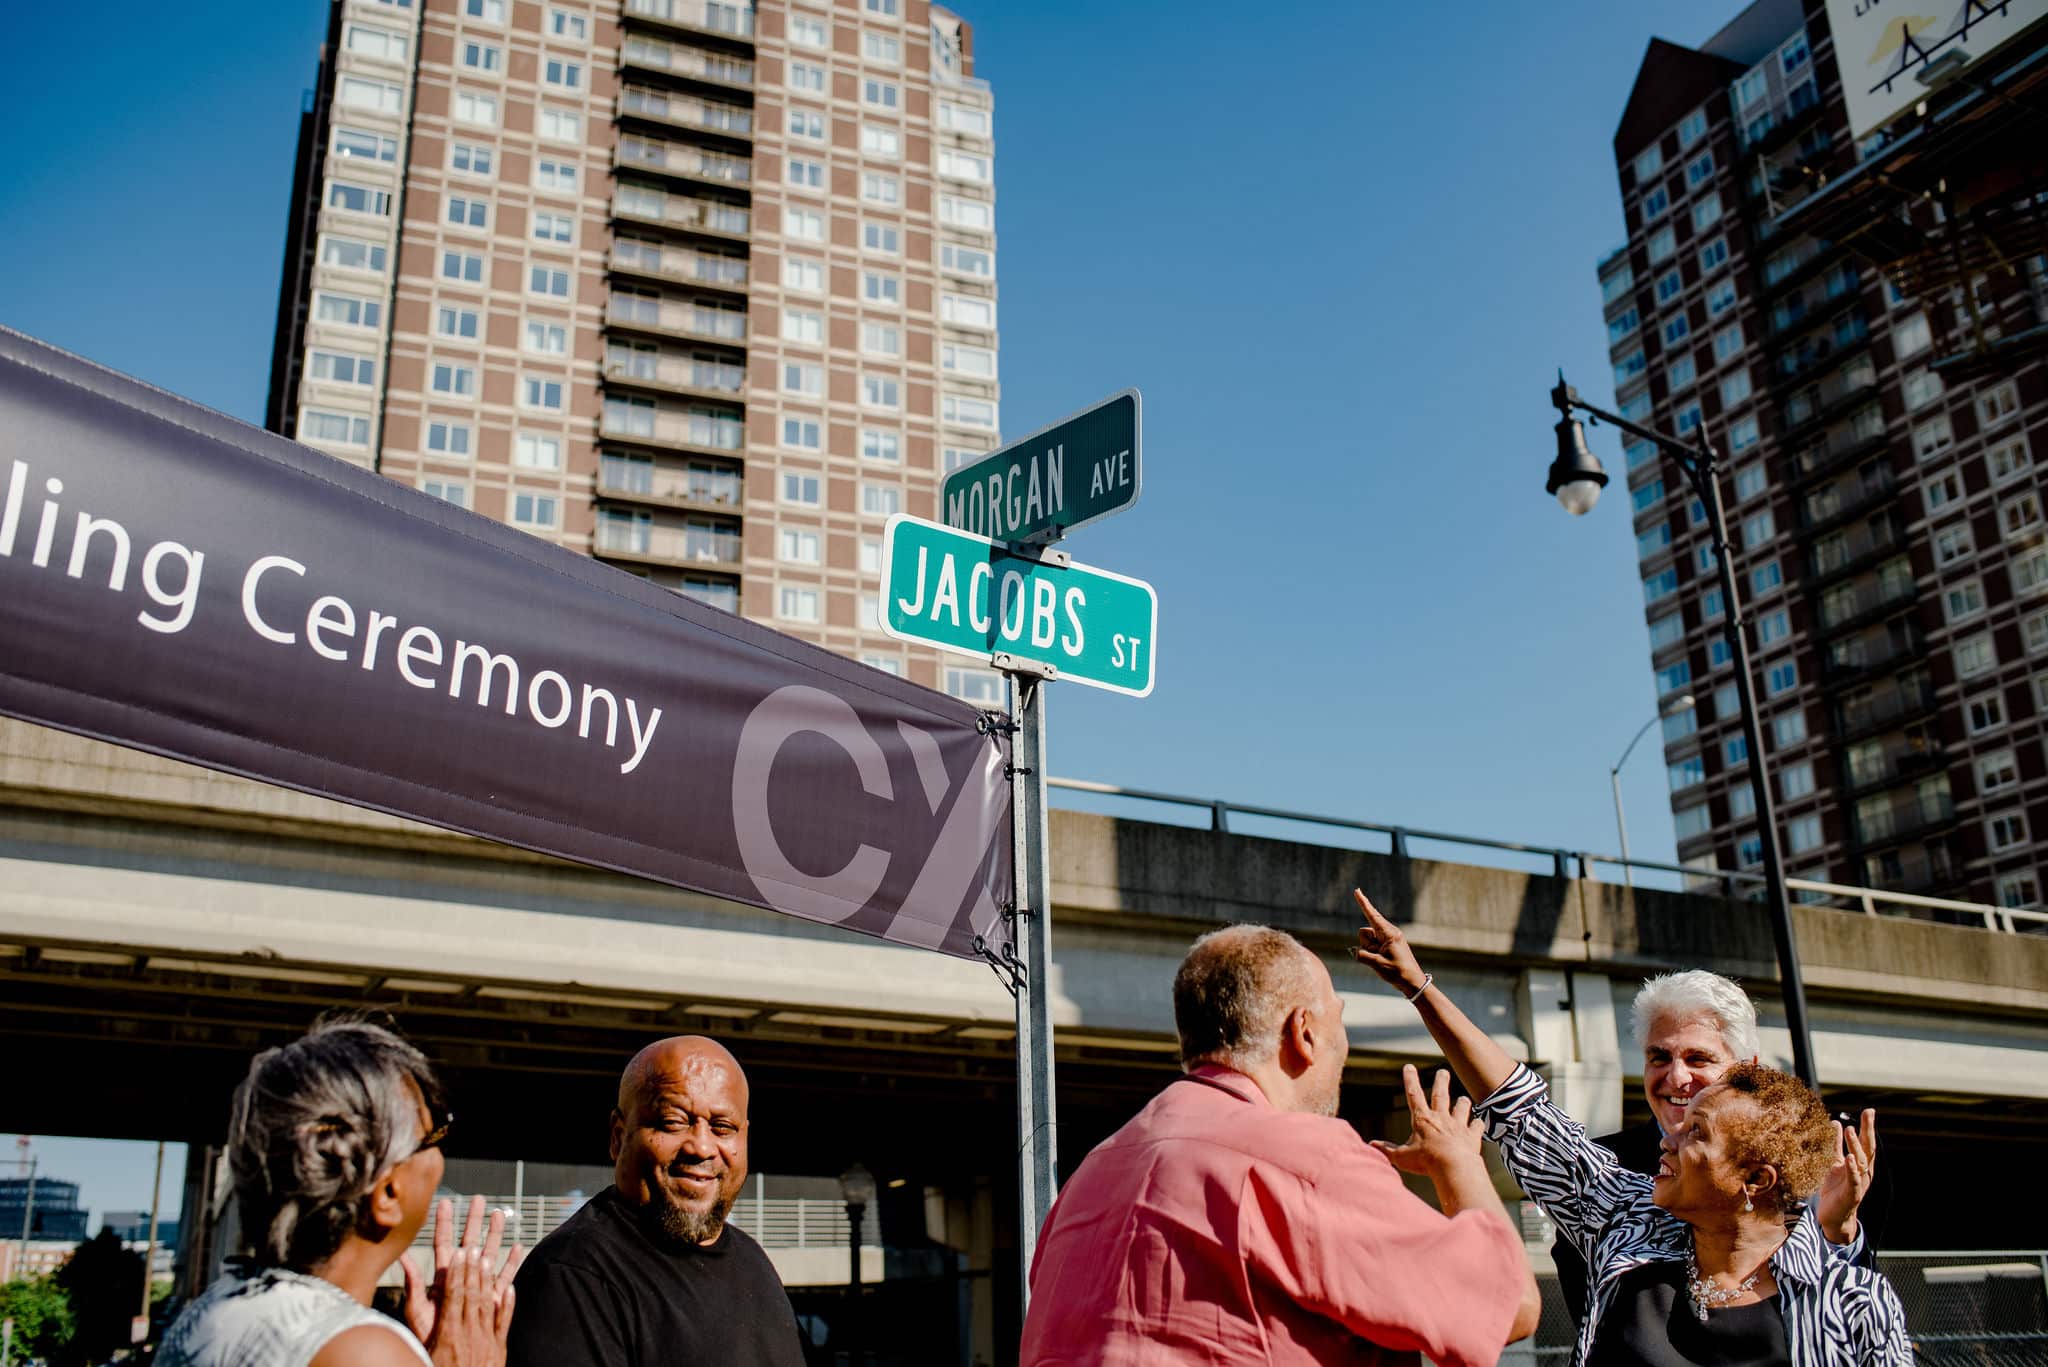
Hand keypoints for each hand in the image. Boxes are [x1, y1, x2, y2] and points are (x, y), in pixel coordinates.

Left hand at [401, 1196, 524, 1365]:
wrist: (447, 1356)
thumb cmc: (428, 1335)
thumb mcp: (417, 1309)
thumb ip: (413, 1283)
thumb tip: (402, 1258)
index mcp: (442, 1276)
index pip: (443, 1243)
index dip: (444, 1223)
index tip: (446, 1202)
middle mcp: (461, 1277)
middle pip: (469, 1243)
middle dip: (473, 1221)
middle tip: (479, 1199)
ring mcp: (477, 1286)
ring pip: (488, 1254)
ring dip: (493, 1235)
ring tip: (499, 1215)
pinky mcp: (491, 1299)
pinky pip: (503, 1277)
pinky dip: (511, 1263)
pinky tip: (517, 1248)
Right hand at [1350, 890, 1427, 996]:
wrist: (1413, 982)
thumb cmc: (1398, 972)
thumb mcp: (1377, 964)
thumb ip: (1361, 955)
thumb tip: (1354, 950)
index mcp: (1389, 934)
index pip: (1372, 915)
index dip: (1363, 903)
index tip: (1356, 890)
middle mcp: (1388, 933)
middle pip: (1364, 932)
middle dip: (1365, 944)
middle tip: (1379, 958)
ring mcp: (1387, 939)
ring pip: (1366, 940)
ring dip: (1369, 951)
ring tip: (1382, 961)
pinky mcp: (1387, 946)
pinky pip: (1371, 946)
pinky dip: (1372, 954)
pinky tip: (1383, 962)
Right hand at [1371, 1065, 1486, 1180]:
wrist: (1454, 1166)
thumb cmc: (1426, 1161)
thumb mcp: (1401, 1156)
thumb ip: (1387, 1150)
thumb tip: (1371, 1145)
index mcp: (1422, 1119)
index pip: (1414, 1095)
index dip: (1410, 1080)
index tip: (1409, 1066)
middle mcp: (1441, 1118)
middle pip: (1441, 1095)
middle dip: (1441, 1082)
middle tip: (1443, 1072)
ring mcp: (1458, 1125)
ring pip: (1461, 1108)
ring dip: (1462, 1103)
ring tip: (1464, 1099)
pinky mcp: (1472, 1135)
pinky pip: (1477, 1126)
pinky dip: (1478, 1124)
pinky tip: (1479, 1123)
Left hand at [1816, 1109, 1875, 1244]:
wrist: (1833, 1216)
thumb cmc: (1835, 1188)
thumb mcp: (1833, 1162)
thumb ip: (1835, 1145)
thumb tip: (1835, 1122)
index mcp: (1860, 1164)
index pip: (1866, 1142)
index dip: (1868, 1127)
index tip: (1870, 1111)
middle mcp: (1864, 1172)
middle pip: (1868, 1148)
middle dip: (1868, 1131)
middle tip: (1868, 1114)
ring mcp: (1860, 1183)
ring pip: (1861, 1162)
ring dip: (1856, 1146)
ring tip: (1850, 1130)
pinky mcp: (1852, 1193)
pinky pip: (1854, 1179)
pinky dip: (1852, 1169)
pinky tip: (1849, 1158)